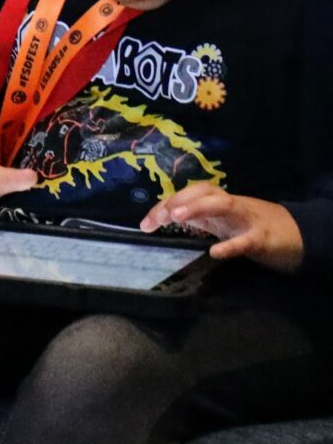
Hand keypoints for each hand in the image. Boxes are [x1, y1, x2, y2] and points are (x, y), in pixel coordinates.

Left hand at [148, 184, 305, 271]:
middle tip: (156, 218)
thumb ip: (198, 219)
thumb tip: (162, 220)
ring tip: (176, 217)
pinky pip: (246, 240)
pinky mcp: (263, 238)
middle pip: (202, 192)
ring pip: (223, 204)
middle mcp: (230, 205)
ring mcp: (247, 219)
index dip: (165, 205)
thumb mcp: (222, 221)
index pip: (188, 195)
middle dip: (177, 201)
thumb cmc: (254, 227)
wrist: (299, 234)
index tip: (145, 223)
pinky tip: (215, 252)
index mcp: (218, 203)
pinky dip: (231, 246)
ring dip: (197, 208)